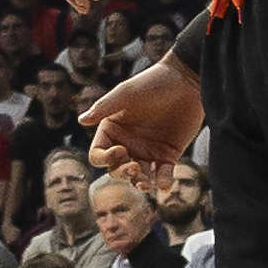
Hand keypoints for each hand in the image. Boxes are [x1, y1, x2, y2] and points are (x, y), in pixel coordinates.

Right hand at [87, 55, 204, 175]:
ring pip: (139, 176)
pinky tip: (164, 185)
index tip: (121, 150)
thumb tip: (81, 120)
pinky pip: (163, 174)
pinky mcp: (169, 155)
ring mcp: (148, 151)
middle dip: (123, 173)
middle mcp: (127, 143)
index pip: (98, 153)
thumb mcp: (126, 93)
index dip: (105, 158)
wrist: (186, 81)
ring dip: (141, 184)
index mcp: (111, 130)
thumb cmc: (152, 83)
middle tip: (136, 167)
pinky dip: (163, 182)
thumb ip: (104, 107)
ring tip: (148, 185)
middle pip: (116, 169)